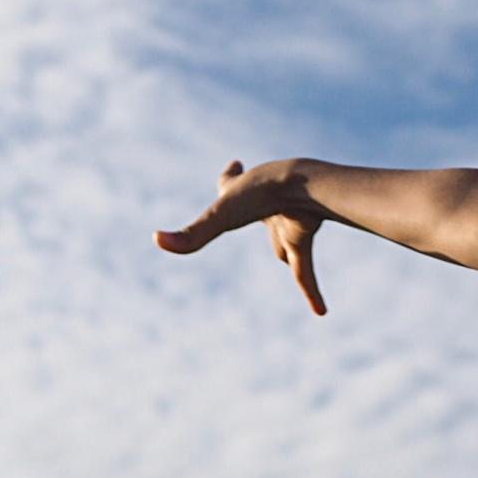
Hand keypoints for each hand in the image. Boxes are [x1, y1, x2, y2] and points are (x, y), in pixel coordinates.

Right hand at [155, 159, 327, 315]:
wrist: (305, 188)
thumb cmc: (258, 195)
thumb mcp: (220, 217)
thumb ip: (191, 236)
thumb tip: (157, 240)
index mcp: (241, 193)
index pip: (229, 183)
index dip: (229, 177)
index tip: (235, 165)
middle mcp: (265, 204)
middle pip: (259, 213)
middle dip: (261, 209)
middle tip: (265, 200)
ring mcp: (286, 220)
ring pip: (281, 245)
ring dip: (285, 246)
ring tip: (296, 231)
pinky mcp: (303, 238)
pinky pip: (304, 272)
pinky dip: (311, 292)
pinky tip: (320, 313)